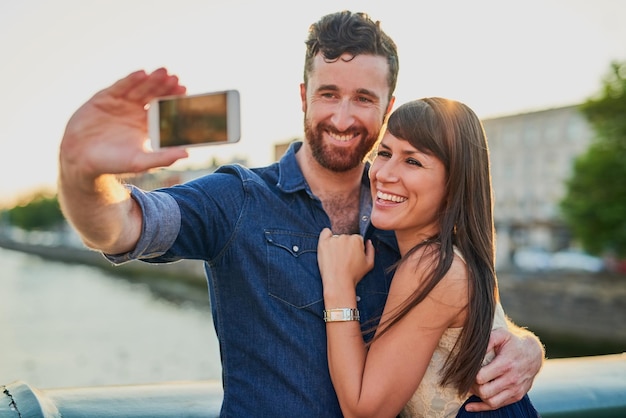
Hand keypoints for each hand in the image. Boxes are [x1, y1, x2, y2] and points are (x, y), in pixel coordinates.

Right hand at [60, 68, 188, 181]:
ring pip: (139, 88)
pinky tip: (142, 74)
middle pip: (154, 95)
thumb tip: (187, 154)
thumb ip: (162, 157)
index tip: (184, 90)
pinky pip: (120, 87)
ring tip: (164, 73)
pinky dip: (130, 80)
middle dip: (165, 86)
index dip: (173, 99)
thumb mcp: (140, 162)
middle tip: (176, 78)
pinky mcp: (104, 98)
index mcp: (146, 125)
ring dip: (152, 80)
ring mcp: (120, 103)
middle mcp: (135, 112)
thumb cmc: (112, 163)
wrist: (81, 159)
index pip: (163, 109)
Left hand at [317, 228, 374, 288]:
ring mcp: (333, 239)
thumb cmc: (353, 275)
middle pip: (346, 237)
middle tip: (343, 258)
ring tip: (335, 257)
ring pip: (336, 236)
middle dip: (345, 245)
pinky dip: (327, 236)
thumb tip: (368, 241)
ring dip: (336, 243)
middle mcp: (345, 237)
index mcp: (357, 240)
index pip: (357, 238)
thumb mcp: (369, 264)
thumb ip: (371, 250)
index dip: (355, 247)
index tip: (352, 255)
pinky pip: (325, 232)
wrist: (338, 283)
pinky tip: (328, 245)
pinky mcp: (323, 243)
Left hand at [465, 327, 543, 411]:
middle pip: (485, 392)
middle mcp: (512, 380)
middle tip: (467, 379)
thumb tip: (474, 351)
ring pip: (491, 402)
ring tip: (472, 387)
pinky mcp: (516, 396)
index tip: (467, 370)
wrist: (534, 353)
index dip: (470, 375)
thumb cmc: (513, 343)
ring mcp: (515, 390)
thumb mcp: (501, 335)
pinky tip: (470, 406)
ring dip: (478, 396)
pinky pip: (497, 406)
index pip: (481, 377)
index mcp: (506, 364)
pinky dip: (482, 408)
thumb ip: (487, 340)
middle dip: (472, 386)